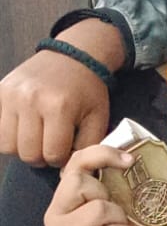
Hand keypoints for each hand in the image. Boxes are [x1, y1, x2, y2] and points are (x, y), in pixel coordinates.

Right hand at [0, 21, 123, 164]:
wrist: (74, 55)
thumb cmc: (88, 90)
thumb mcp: (98, 118)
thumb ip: (87, 147)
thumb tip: (67, 170)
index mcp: (58, 107)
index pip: (52, 154)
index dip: (60, 158)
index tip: (65, 150)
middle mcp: (31, 100)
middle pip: (27, 153)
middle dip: (41, 156)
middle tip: (50, 145)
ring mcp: (11, 95)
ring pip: (6, 145)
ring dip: (22, 147)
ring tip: (36, 137)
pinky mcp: (0, 91)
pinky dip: (8, 133)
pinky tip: (23, 127)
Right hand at [44, 145, 142, 225]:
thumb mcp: (115, 212)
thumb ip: (114, 190)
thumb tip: (131, 162)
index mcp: (63, 201)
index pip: (74, 164)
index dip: (101, 154)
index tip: (129, 160)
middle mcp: (55, 217)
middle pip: (84, 185)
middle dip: (110, 197)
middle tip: (116, 216)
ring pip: (100, 209)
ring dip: (120, 220)